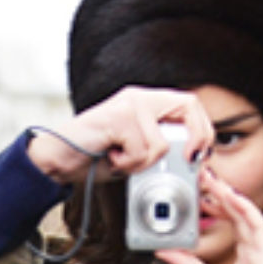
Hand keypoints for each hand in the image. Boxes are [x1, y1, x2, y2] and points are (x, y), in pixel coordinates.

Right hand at [26, 87, 214, 184]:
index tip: (200, 155)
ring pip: (161, 142)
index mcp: (147, 104)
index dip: (203, 129)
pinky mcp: (118, 117)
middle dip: (196, 138)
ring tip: (121, 161)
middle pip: (188, 105)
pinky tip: (111, 158)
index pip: (189, 104)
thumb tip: (191, 165)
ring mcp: (129, 104)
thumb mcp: (136, 154)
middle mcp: (139, 98)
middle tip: (188, 160)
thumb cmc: (95, 158)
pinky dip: (127, 164)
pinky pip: (141, 150)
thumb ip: (161, 151)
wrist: (58, 158)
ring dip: (143, 163)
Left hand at [157, 171, 262, 263]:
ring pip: (250, 216)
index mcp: (245, 256)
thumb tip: (164, 250)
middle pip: (241, 213)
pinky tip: (233, 199)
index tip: (201, 187)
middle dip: (223, 193)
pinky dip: (247, 211)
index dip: (219, 202)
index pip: (233, 220)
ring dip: (233, 197)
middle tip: (203, 175)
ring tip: (214, 181)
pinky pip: (261, 228)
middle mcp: (256, 251)